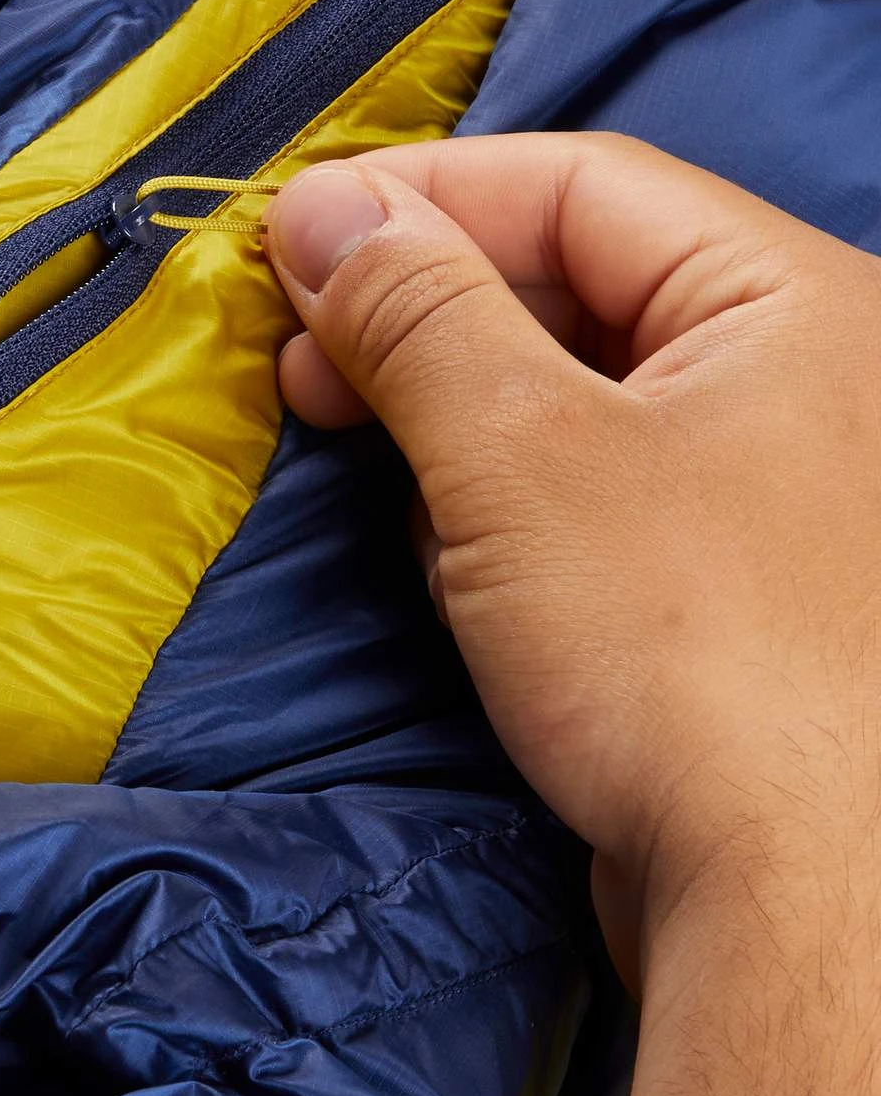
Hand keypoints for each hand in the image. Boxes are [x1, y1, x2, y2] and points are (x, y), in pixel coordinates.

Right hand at [266, 134, 880, 1095]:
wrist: (806, 912)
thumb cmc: (679, 648)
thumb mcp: (516, 452)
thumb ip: (413, 311)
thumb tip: (317, 206)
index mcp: (793, 301)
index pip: (578, 183)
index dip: (418, 196)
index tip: (287, 243)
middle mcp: (809, 379)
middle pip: (580, 281)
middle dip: (422, 308)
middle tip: (304, 364)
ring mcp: (779, 492)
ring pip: (580, 392)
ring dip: (453, 406)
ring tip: (362, 452)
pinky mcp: (738, 593)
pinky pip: (598, 491)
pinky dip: (503, 494)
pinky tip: (445, 542)